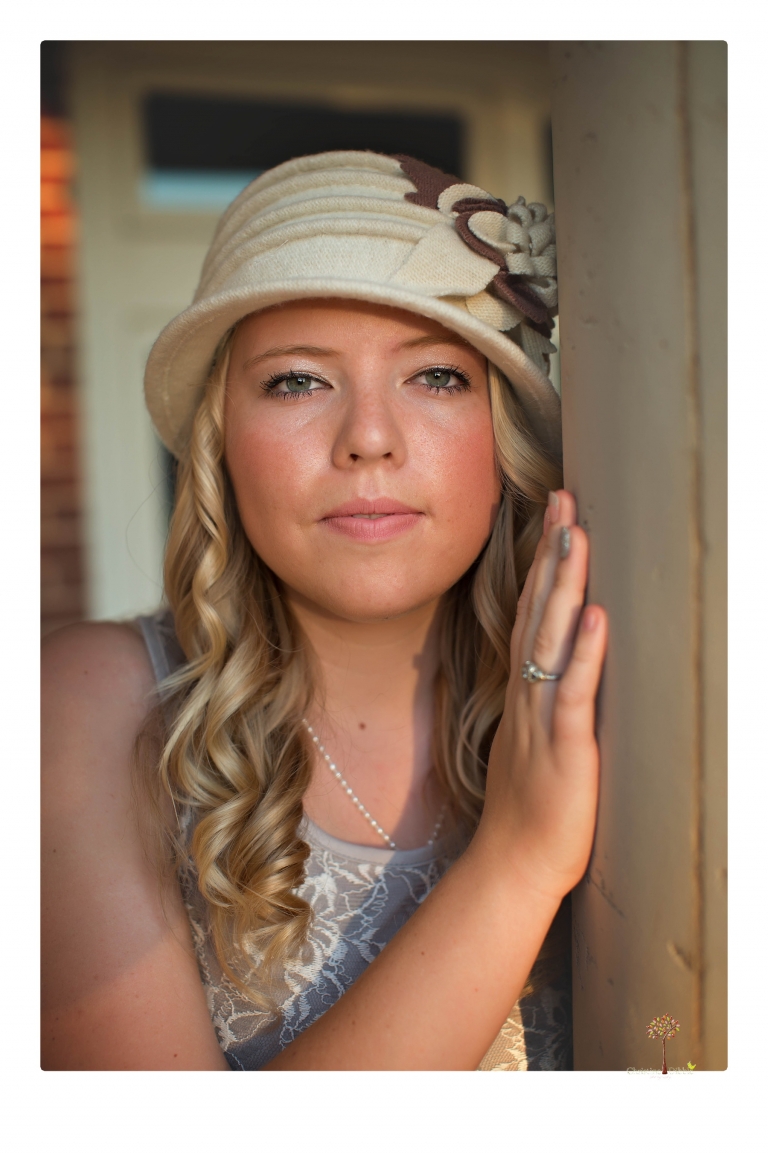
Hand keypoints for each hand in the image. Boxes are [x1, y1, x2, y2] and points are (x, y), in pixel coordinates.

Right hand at [475, 490, 606, 901]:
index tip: (554, 521)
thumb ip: (545, 698)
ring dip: (564, 586)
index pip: (533, 614)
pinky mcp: (565, 749)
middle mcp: (530, 693)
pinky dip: (586, 654)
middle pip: (539, 611)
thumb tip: (562, 665)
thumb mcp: (534, 739)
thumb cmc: (529, 806)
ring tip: (576, 537)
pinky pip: (574, 693)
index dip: (543, 566)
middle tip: (564, 500)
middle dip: (552, 554)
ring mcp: (544, 717)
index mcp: (525, 690)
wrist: (513, 864)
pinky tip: (598, 618)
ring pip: (553, 640)